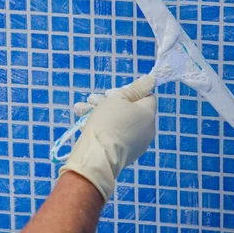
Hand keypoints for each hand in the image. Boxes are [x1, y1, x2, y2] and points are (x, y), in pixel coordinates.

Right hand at [59, 75, 156, 201]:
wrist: (98, 155)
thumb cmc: (108, 122)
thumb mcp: (118, 98)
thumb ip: (135, 89)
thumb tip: (152, 80)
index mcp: (148, 114)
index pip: (147, 96)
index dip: (131, 92)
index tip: (115, 93)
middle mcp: (147, 130)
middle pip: (131, 110)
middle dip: (111, 102)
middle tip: (94, 99)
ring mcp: (138, 144)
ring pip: (120, 123)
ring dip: (101, 113)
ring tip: (82, 109)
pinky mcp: (126, 154)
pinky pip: (116, 136)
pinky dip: (104, 129)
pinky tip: (84, 124)